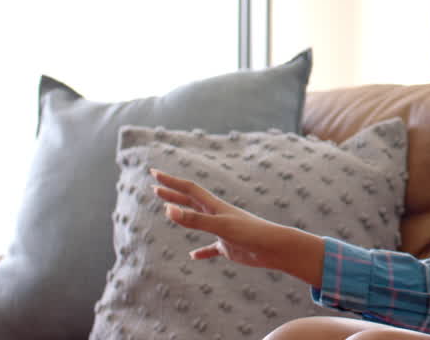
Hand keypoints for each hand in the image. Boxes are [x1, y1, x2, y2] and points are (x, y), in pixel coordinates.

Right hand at [150, 168, 323, 285]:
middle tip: (154, 186)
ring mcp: (222, 230)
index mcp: (215, 206)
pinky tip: (194, 256)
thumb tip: (168, 209)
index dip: (171, 181)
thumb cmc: (250, 234)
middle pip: (190, 201)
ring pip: (198, 220)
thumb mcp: (219, 226)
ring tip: (169, 210)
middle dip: (172, 193)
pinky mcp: (228, 246)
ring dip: (183, 215)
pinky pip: (210, 248)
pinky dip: (201, 251)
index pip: (188, 189)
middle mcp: (217, 215)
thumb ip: (194, 220)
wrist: (275, 248)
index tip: (154, 173)